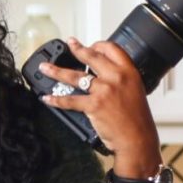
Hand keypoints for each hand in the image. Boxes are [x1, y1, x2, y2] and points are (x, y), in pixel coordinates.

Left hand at [39, 37, 161, 172]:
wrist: (137, 138)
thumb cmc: (136, 118)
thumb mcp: (134, 90)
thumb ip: (119, 80)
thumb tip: (102, 74)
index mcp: (128, 72)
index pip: (112, 49)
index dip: (98, 44)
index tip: (89, 44)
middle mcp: (116, 77)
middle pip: (91, 57)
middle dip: (75, 49)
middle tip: (67, 45)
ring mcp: (104, 90)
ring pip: (75, 76)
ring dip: (56, 71)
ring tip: (45, 68)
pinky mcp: (93, 105)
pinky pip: (69, 100)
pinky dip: (55, 99)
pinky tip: (47, 98)